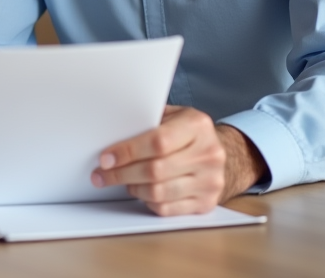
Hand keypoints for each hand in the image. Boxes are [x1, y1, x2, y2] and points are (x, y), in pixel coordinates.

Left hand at [91, 105, 266, 215]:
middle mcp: (209, 154)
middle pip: (155, 170)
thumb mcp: (174, 115)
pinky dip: (146, 201)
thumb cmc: (188, 133)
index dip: (128, 151)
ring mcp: (210, 181)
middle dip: (121, 173)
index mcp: (198, 125)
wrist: (223, 154)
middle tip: (101, 174)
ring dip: (131, 188)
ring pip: (158, 192)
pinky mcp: (206, 203)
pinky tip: (139, 191)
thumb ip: (148, 120)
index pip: (158, 141)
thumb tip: (111, 130)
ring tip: (119, 181)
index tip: (106, 158)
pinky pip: (166, 208)